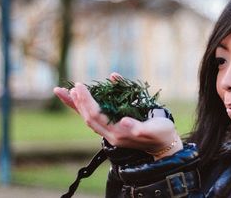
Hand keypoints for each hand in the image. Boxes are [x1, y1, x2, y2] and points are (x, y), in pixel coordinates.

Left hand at [53, 73, 182, 158]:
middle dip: (78, 101)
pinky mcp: (112, 127)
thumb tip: (124, 121)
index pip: (96, 115)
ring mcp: (110, 131)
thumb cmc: (161, 134)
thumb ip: (139, 128)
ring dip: (76, 105)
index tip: (80, 87)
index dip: (86, 101)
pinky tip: (82, 97)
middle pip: (88, 117)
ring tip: (66, 91)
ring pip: (88, 117)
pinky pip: (95, 116)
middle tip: (72, 86)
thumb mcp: (154, 130)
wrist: (164, 145)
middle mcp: (110, 133)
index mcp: (118, 133)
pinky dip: (85, 106)